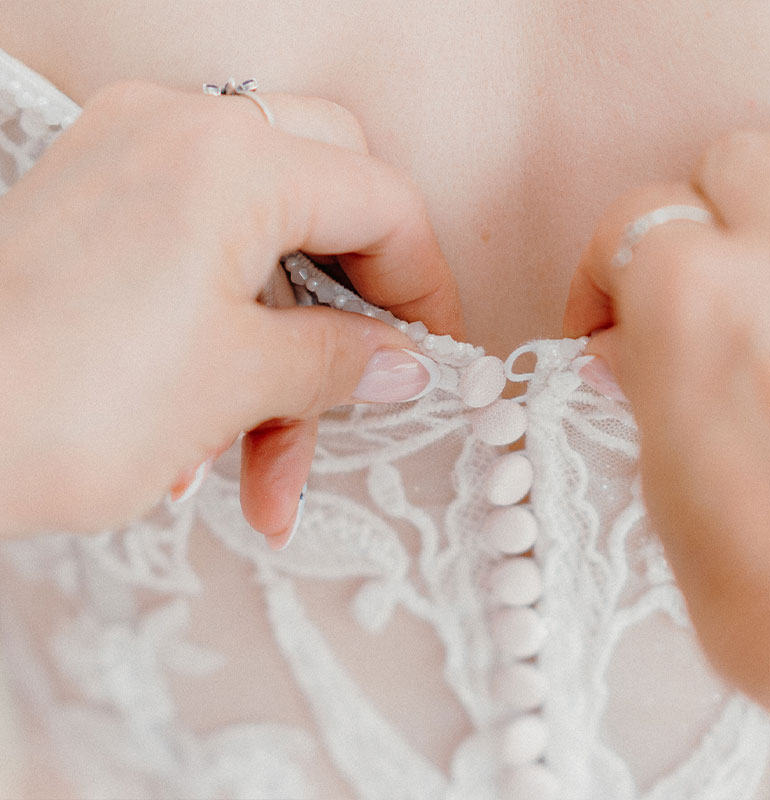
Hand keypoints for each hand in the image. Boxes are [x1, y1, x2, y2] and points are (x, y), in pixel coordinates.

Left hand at [0, 81, 461, 543]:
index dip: (426, 287)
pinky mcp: (94, 211)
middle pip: (330, 196)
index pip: (383, 202)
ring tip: (268, 468)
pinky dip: (226, 340)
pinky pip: (200, 258)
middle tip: (372, 369)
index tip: (437, 352)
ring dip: (281, 359)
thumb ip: (339, 362)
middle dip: (358, 301)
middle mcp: (177, 134)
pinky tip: (213, 434)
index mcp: (230, 159)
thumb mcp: (234, 384)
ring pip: (262, 244)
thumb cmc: (49, 406)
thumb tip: (401, 363)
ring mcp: (127, 165)